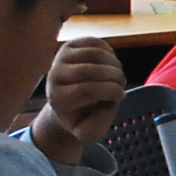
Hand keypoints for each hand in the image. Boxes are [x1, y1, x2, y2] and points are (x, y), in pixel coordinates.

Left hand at [28, 38, 126, 162]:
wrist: (69, 102)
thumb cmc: (83, 118)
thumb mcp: (90, 133)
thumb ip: (98, 127)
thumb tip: (106, 105)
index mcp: (58, 99)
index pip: (86, 90)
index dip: (111, 91)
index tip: (120, 96)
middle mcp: (54, 75)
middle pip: (91, 71)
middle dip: (115, 77)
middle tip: (121, 85)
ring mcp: (61, 58)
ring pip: (95, 54)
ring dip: (115, 64)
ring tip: (116, 75)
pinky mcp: (70, 45)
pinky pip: (96, 42)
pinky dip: (110, 52)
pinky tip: (110, 64)